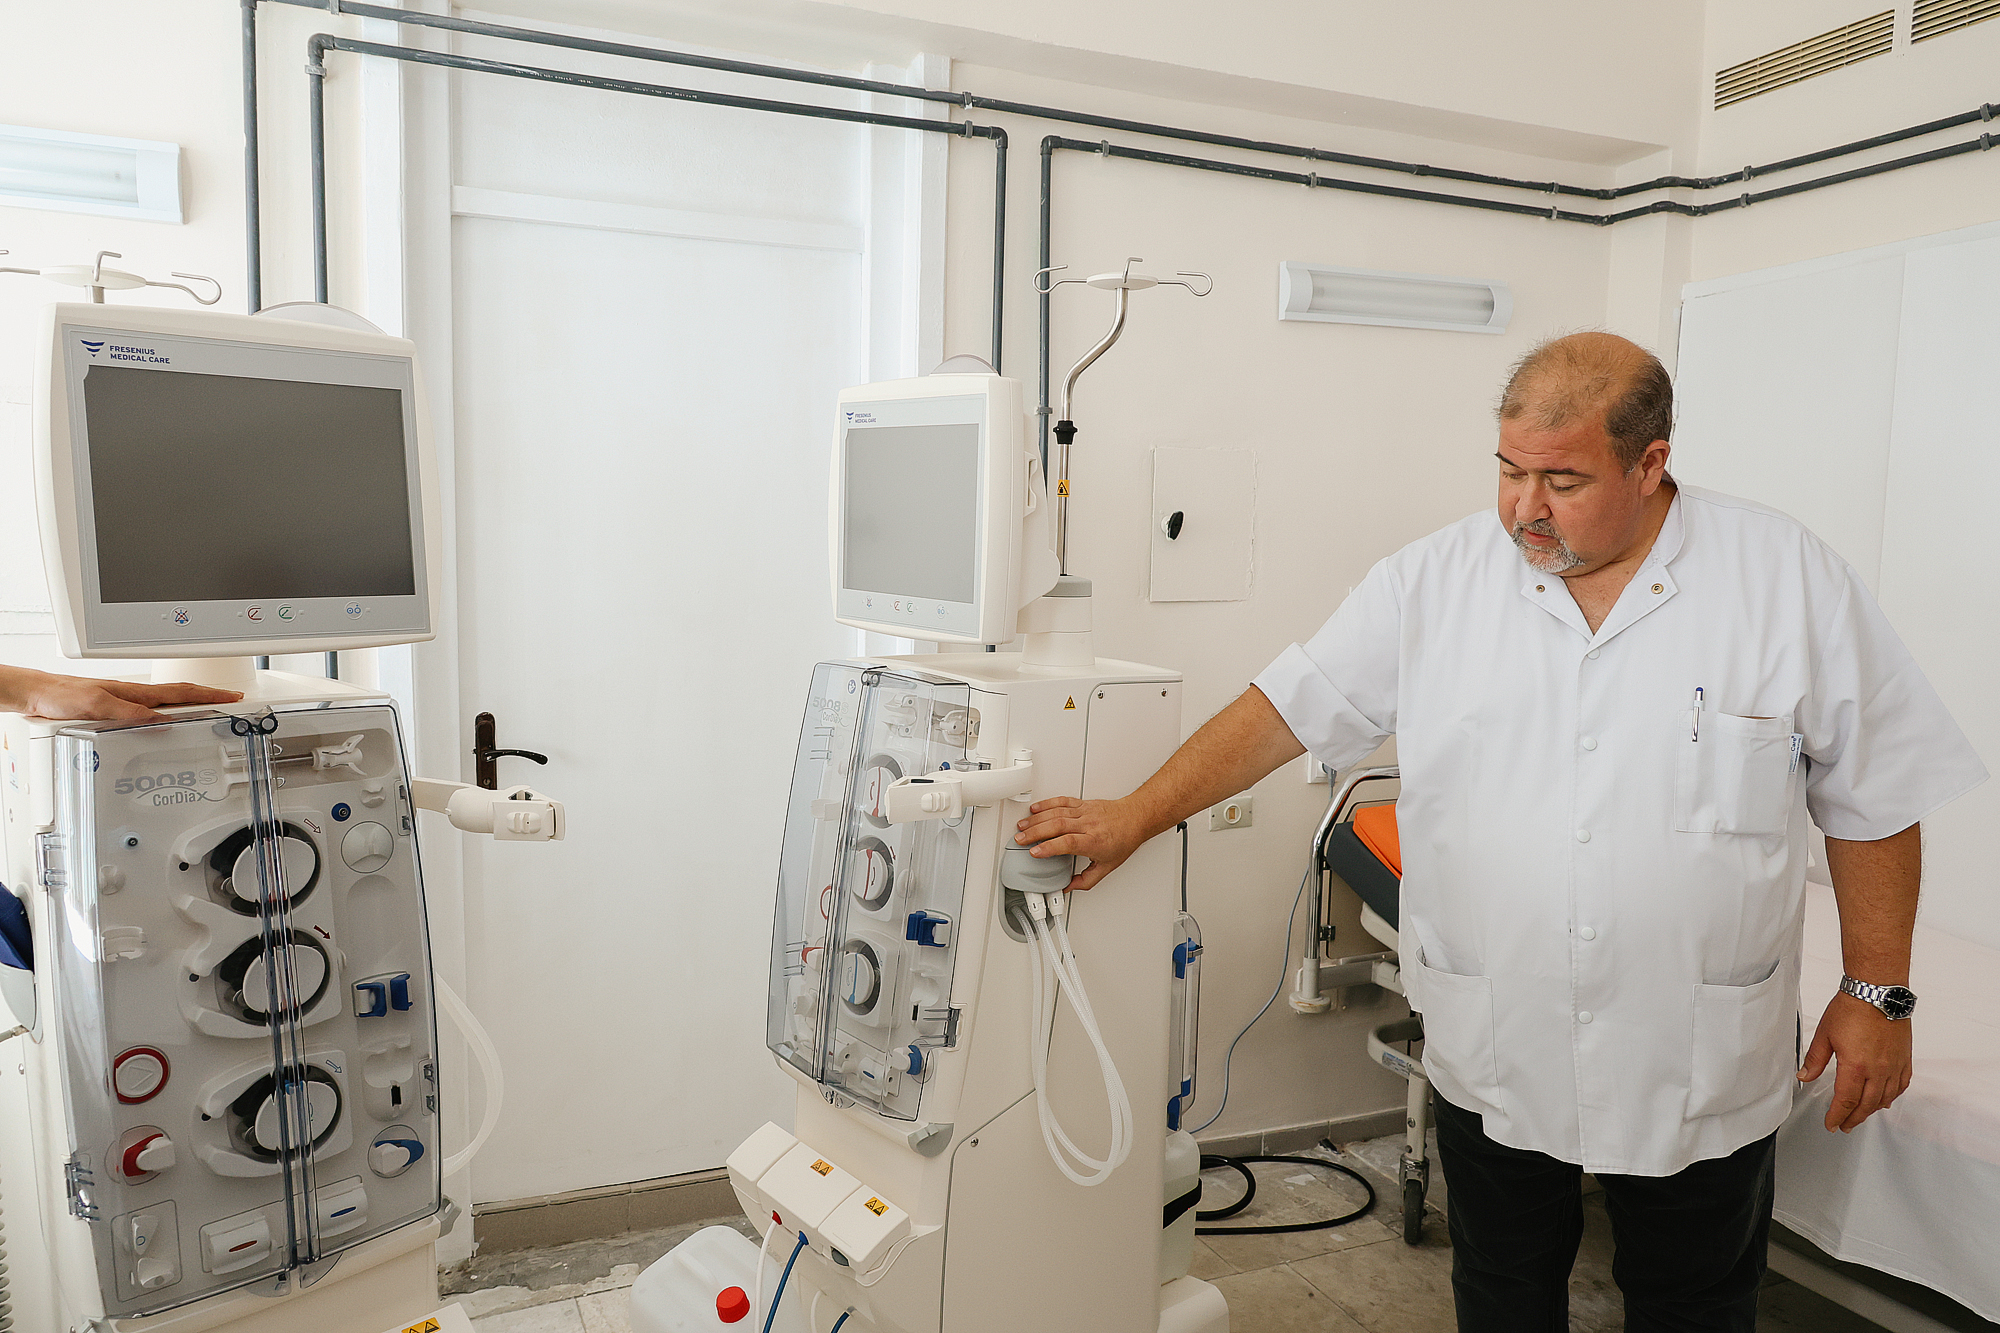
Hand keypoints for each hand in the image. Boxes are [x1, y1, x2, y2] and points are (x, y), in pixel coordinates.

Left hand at [4, 667, 242, 723]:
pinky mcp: (115, 707)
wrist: (36, 694)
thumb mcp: (96, 706)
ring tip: (208, 708)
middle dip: (208, 696)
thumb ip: (128, 713)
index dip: (209, 695)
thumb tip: (159, 720)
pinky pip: (151, 708)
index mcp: (136, 692)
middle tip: (230, 700)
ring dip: (191, 702)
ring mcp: (126, 699)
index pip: (181, 692)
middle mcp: (134, 694)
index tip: (231, 696)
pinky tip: (166, 717)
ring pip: (167, 700)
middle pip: (180, 694)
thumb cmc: (60, 696)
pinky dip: (168, 710)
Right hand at [1013, 796, 1151, 890]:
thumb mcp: (1108, 867)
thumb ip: (1086, 881)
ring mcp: (1084, 812)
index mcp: (1094, 841)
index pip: (1068, 843)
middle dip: (1035, 832)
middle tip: (1020, 839)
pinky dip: (1047, 804)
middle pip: (1057, 825)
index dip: (1049, 847)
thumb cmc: (1123, 840)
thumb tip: (1069, 888)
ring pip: (1057, 812)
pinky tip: (1035, 809)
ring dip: (1037, 819)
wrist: (1135, 818)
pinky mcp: (1082, 804)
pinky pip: (1062, 801)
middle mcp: (1088, 825)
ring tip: (1022, 826)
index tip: (1034, 852)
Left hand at [1798, 992, 1913, 1132]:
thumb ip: (1815, 1060)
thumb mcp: (1824, 1035)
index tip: (1831, 1124)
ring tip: (1860, 1115)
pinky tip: (1885, 1100)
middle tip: (1844, 1125)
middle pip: (1866, 1105)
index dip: (1837, 1116)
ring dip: (1871, 1110)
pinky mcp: (1904, 1059)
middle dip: (1853, 1118)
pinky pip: (1900, 1085)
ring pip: (1884, 1098)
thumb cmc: (1851, 1009)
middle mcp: (1878, 1070)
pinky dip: (1892, 1096)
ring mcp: (1894, 1066)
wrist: (1876, 992)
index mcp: (1855, 1066)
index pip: (1845, 1101)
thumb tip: (1804, 1077)